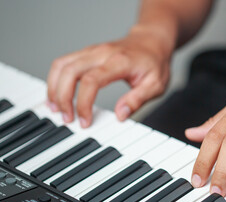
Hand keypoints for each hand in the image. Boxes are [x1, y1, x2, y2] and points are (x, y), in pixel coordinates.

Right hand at [47, 27, 171, 126]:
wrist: (152, 41)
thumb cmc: (154, 62)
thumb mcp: (155, 84)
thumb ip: (137, 100)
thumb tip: (120, 115)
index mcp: (119, 62)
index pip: (92, 80)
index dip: (84, 103)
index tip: (85, 121)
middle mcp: (101, 53)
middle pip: (70, 71)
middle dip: (63, 97)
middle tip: (67, 118)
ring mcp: (92, 51)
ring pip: (61, 64)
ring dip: (54, 87)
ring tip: (56, 108)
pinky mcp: (87, 53)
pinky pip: (64, 63)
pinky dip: (56, 79)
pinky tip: (57, 94)